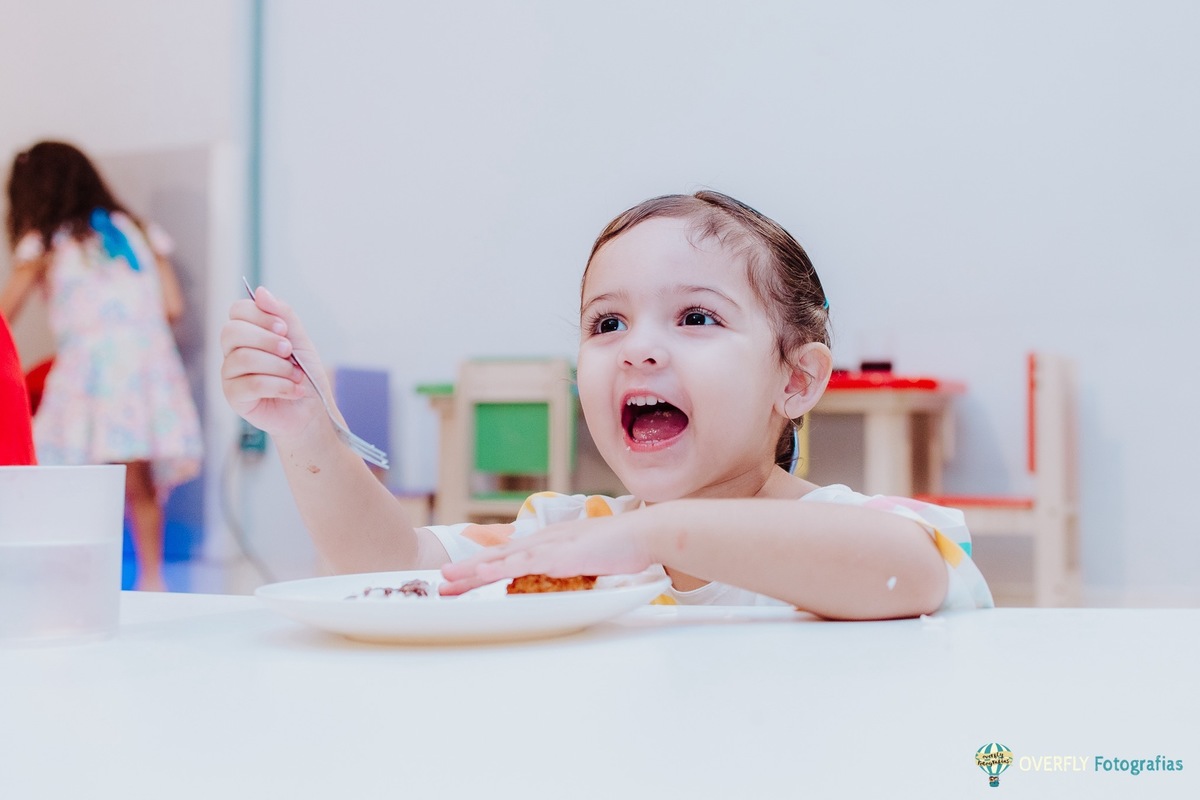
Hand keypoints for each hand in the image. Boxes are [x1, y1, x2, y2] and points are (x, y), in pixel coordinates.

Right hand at [219, 286, 326, 438]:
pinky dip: (278, 386)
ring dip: (278, 367)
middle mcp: (233, 351)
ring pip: (243, 358)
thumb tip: (261, 291)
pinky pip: (249, 384)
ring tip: (296, 376)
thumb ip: (283, 315)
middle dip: (266, 340)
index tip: (283, 328)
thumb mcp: (300, 340)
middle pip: (232, 332)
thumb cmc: (304, 374)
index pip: (237, 310)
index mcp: (247, 333)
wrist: (312, 410)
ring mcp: (230, 375)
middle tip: (289, 352)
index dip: (260, 315)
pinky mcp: (234, 397)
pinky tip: (293, 390)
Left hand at [439, 513, 656, 594]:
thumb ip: (576, 565)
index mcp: (553, 541)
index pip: (512, 554)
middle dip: (469, 568)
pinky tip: (482, 576)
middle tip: (442, 580)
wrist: (647, 532)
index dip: (486, 564)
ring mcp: (552, 546)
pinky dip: (499, 570)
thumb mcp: (592, 557)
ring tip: (448, 581)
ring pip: (504, 560)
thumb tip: (565, 577)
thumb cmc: (627, 546)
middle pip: (499, 555)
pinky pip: (523, 565)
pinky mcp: (560, 555)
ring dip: (475, 571)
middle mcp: (546, 540)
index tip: (464, 574)